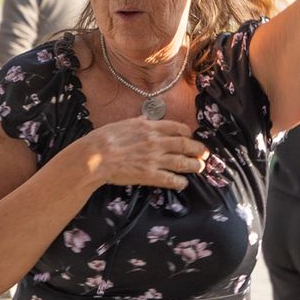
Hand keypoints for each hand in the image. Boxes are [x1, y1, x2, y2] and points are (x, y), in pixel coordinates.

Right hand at [82, 118, 208, 190]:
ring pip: (182, 162)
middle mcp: (156, 142)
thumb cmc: (105, 138)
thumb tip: (146, 116)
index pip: (177, 128)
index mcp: (150, 127)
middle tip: (205, 153)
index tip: (190, 137)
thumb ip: (139, 121)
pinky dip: (180, 182)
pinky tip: (183, 183)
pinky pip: (170, 179)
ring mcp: (154, 159)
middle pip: (185, 145)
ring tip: (200, 167)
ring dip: (194, 165)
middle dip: (198, 149)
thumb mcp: (124, 123)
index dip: (187, 133)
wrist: (95, 156)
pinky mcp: (150, 175)